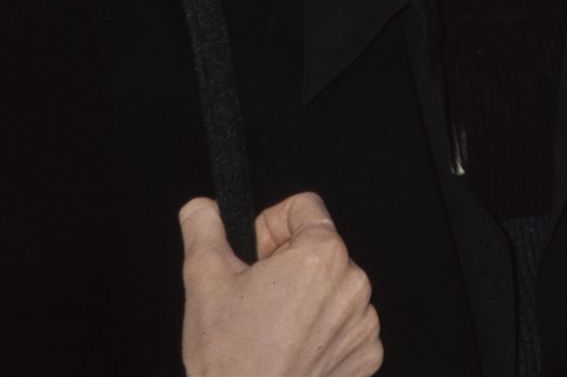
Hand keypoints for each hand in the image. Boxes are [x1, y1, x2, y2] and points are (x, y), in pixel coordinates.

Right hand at [180, 193, 383, 376]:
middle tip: (256, 295)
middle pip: (318, 248)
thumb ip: (203, 229)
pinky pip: (344, 325)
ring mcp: (364, 321)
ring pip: (331, 287)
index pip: (304, 207)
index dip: (271, 225)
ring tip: (271, 327)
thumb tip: (202, 208)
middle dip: (286, 263)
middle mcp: (352, 282)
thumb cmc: (232, 359)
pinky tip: (291, 348)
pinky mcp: (365, 353)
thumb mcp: (204, 281)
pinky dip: (321, 331)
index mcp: (322, 255)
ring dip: (305, 297)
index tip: (256, 252)